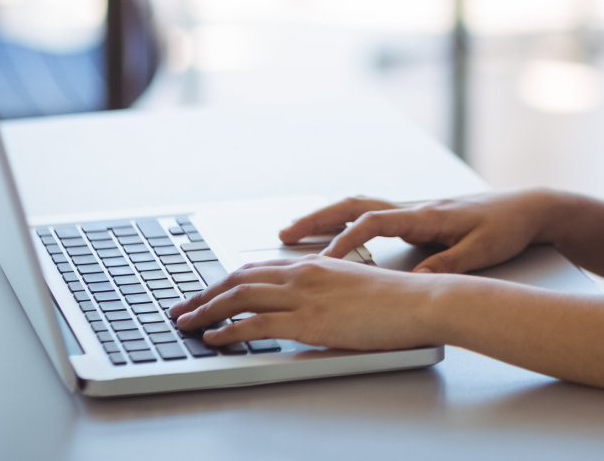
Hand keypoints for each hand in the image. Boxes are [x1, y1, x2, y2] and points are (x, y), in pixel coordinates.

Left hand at [168, 255, 441, 351]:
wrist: (421, 302)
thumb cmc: (396, 300)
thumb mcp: (353, 288)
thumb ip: (325, 292)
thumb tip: (305, 306)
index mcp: (314, 264)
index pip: (256, 268)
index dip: (225, 281)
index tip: (206, 293)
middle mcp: (304, 274)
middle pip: (240, 279)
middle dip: (205, 294)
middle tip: (182, 308)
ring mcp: (305, 296)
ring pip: (240, 297)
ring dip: (207, 310)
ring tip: (186, 323)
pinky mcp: (310, 321)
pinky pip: (257, 324)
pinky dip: (228, 330)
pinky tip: (214, 337)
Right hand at [279, 190, 555, 273]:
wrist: (530, 208)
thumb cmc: (507, 228)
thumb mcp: (481, 252)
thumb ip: (447, 266)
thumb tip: (414, 285)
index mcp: (426, 214)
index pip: (375, 221)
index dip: (347, 240)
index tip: (325, 260)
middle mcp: (415, 207)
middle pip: (355, 205)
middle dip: (318, 220)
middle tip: (284, 235)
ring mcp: (415, 210)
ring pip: (359, 207)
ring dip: (327, 219)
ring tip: (295, 234)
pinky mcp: (419, 217)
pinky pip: (372, 215)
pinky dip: (346, 223)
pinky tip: (333, 237)